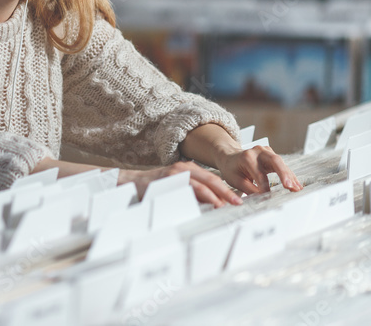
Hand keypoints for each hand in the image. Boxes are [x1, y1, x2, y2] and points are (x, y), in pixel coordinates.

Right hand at [119, 161, 243, 207]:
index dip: (225, 188)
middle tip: (239, 201)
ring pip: (205, 182)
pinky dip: (205, 195)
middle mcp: (184, 168)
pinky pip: (193, 186)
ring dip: (219, 194)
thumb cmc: (153, 189)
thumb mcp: (177, 189)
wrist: (131, 183)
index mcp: (187, 169)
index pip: (212, 178)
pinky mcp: (171, 178)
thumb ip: (192, 193)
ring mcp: (178, 172)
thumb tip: (212, 203)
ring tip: (230, 203)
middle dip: (227, 191)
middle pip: (212, 179)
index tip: (237, 198)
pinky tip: (213, 202)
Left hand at [214, 145, 302, 196]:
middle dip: (284, 174)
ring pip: (281, 163)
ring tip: (297, 188)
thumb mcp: (235, 180)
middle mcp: (257, 152)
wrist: (229, 157)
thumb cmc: (231, 168)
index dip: (264, 187)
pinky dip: (289, 175)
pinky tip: (295, 184)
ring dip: (290, 176)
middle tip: (290, 186)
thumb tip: (262, 199)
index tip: (269, 197)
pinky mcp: (271, 155)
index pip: (259, 174)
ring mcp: (266, 151)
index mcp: (246, 157)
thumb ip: (249, 189)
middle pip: (275, 161)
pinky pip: (282, 165)